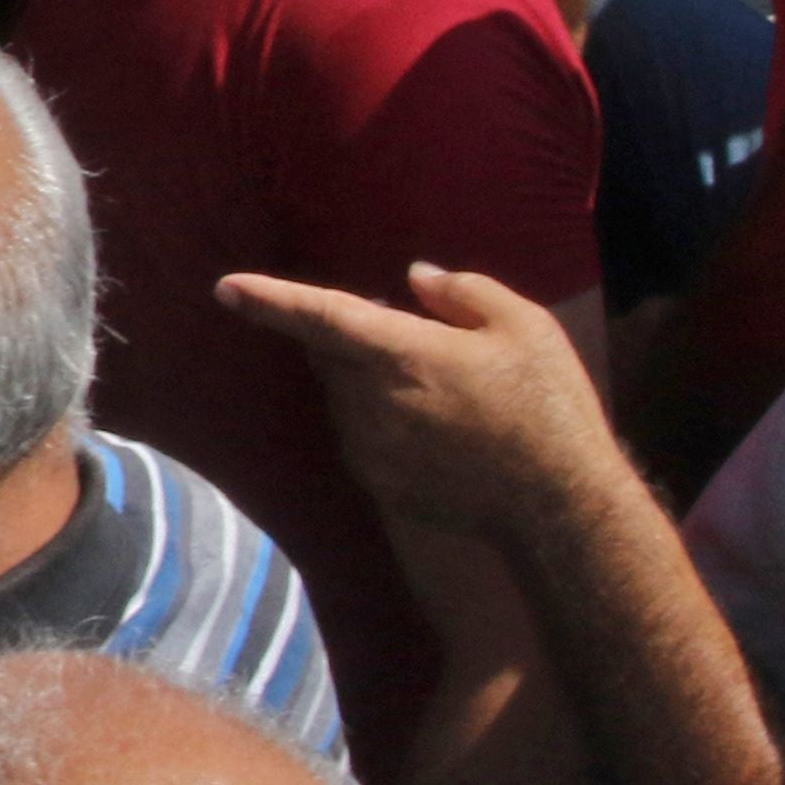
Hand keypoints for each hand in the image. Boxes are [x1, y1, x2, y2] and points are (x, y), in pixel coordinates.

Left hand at [213, 262, 642, 553]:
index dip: (269, 299)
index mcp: (400, 352)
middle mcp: (370, 402)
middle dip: (354, 340)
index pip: (319, 315)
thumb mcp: (523, 325)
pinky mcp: (380, 486)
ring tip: (442, 392)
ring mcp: (370, 449)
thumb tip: (415, 277)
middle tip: (415, 338)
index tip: (225, 288)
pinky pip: (363, 439)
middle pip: (331, 357)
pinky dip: (382, 424)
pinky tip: (440, 432)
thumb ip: (461, 291)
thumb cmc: (546, 406)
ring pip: (346, 400)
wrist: (558, 506)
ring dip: (370, 384)